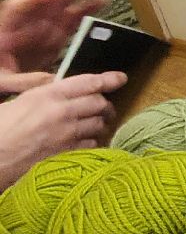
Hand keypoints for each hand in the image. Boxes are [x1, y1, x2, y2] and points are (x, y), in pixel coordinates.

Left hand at [0, 0, 106, 73]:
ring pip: (61, 3)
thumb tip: (51, 81)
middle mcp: (27, 23)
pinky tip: (99, 1)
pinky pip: (71, 17)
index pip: (23, 5)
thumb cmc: (0, 79)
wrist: (4, 85)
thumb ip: (26, 80)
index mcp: (9, 30)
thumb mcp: (6, 81)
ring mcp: (43, 28)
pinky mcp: (55, 36)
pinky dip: (85, 8)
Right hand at [0, 70, 125, 188]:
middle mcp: (61, 113)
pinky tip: (86, 142)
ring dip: (99, 123)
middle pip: (99, 103)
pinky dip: (93, 142)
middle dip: (104, 104)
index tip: (120, 78)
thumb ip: (40, 91)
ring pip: (98, 124)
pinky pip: (92, 145)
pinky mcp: (67, 154)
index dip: (107, 79)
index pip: (87, 82)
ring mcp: (66, 135)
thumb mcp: (16, 101)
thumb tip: (58, 85)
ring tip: (95, 124)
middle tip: (105, 108)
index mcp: (46, 95)